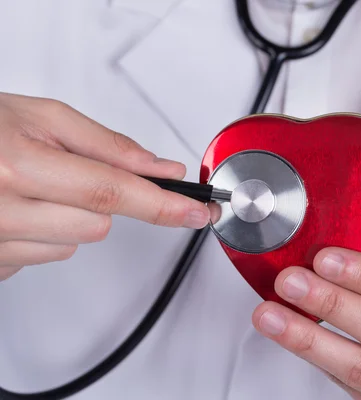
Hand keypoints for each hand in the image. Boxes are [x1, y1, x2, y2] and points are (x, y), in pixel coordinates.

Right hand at [0, 92, 209, 280]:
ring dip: (66, 218)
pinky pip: (42, 257)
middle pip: (97, 225)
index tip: (196, 214)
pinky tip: (16, 210)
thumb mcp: (41, 117)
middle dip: (94, 201)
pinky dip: (41, 235)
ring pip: (73, 244)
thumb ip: (106, 146)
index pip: (111, 192)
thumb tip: (159, 168)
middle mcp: (1, 210)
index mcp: (17, 166)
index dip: (162, 205)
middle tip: (60, 173)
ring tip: (28, 188)